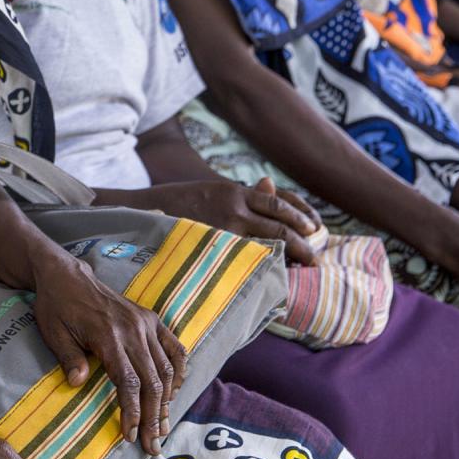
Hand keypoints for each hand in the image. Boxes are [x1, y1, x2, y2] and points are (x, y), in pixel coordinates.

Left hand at [31, 254, 186, 454]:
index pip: (128, 383)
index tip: (129, 435)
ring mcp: (145, 323)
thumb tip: (77, 384)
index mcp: (108, 336)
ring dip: (167, 401)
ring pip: (166, 368)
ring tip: (162, 426)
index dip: (132, 412)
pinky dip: (178, 371)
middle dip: (153, 417)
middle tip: (151, 445)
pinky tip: (175, 391)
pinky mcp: (150, 318)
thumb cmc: (56, 307)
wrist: (66, 275)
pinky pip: (174, 347)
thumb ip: (69, 359)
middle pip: (152, 381)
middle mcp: (132, 330)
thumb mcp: (54, 333)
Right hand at [147, 176, 321, 263]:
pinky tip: (275, 275)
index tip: (315, 227)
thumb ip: (241, 194)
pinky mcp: (214, 246)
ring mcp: (223, 227)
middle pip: (279, 223)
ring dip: (291, 256)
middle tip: (315, 257)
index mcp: (233, 190)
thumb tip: (270, 183)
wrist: (142, 212)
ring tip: (303, 268)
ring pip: (269, 242)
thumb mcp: (211, 190)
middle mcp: (232, 206)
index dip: (300, 213)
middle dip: (302, 242)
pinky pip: (248, 258)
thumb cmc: (177, 203)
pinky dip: (266, 266)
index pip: (277, 200)